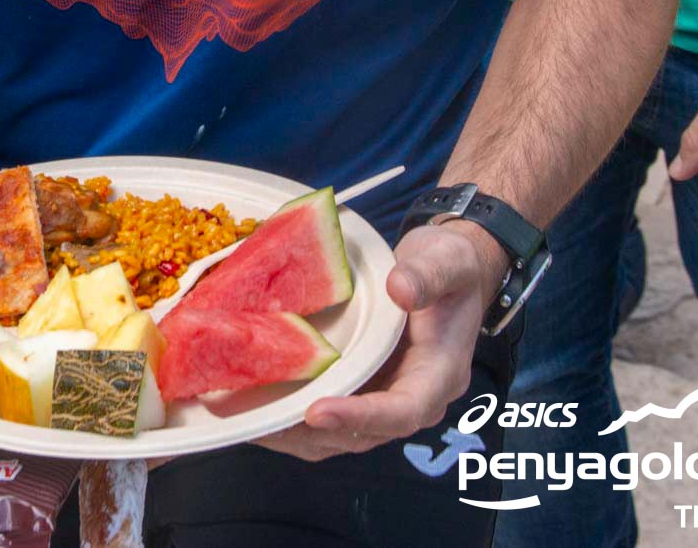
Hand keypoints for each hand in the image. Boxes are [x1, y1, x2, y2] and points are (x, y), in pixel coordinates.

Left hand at [250, 221, 503, 460]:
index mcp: (439, 374)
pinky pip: (328, 417)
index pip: (402, 411)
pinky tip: (255, 405)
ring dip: (295, 433)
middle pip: (363, 434)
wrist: (445, 270)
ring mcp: (384, 398)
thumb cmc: (448, 266)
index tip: (316, 412)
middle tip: (261, 422)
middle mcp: (413, 398)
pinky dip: (293, 417)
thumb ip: (427, 276)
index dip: (360, 417)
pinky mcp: (361, 390)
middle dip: (311, 432)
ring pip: (340, 435)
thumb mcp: (446, 261)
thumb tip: (400, 289)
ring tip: (248, 421)